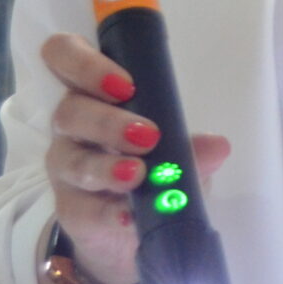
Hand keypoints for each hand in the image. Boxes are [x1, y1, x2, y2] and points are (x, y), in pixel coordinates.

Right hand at [38, 32, 230, 283]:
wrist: (131, 226)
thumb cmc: (153, 164)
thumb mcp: (179, 150)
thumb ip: (192, 146)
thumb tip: (218, 146)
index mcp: (94, 94)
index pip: (64, 57)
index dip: (84, 64)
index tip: (125, 84)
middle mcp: (72, 127)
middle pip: (69, 111)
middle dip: (107, 121)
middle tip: (148, 135)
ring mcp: (67, 168)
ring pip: (70, 160)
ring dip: (106, 166)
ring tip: (138, 174)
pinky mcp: (70, 209)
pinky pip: (80, 207)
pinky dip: (107, 211)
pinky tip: (128, 215)